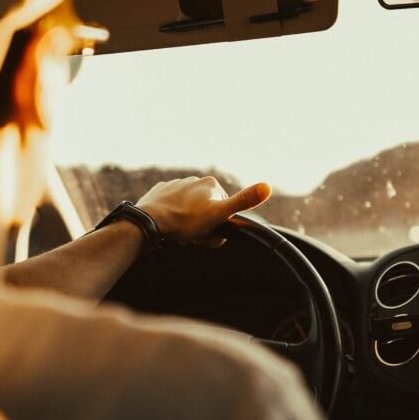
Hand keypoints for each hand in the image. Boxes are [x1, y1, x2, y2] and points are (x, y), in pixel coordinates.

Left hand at [134, 176, 271, 245]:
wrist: (150, 221)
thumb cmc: (185, 221)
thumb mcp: (219, 214)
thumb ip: (244, 201)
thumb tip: (268, 186)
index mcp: (211, 184)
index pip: (224, 210)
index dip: (220, 226)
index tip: (210, 235)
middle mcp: (194, 180)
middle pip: (207, 211)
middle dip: (204, 227)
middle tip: (194, 239)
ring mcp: (175, 185)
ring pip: (190, 210)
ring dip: (189, 224)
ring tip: (181, 235)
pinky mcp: (160, 193)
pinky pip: (172, 208)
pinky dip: (173, 218)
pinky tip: (169, 227)